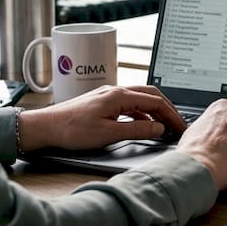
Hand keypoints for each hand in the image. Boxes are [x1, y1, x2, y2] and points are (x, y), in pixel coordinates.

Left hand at [17, 85, 184, 150]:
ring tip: (164, 126)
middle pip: (151, 95)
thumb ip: (137, 131)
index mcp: (119, 96)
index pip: (156, 102)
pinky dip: (141, 114)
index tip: (181, 128)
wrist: (45, 127)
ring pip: (140, 99)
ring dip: (155, 111)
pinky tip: (143, 125)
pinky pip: (129, 104)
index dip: (172, 115)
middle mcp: (116, 91)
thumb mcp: (108, 134)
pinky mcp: (102, 102)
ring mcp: (108, 95)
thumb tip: (159, 128)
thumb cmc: (72, 130)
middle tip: (178, 124)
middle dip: (167, 109)